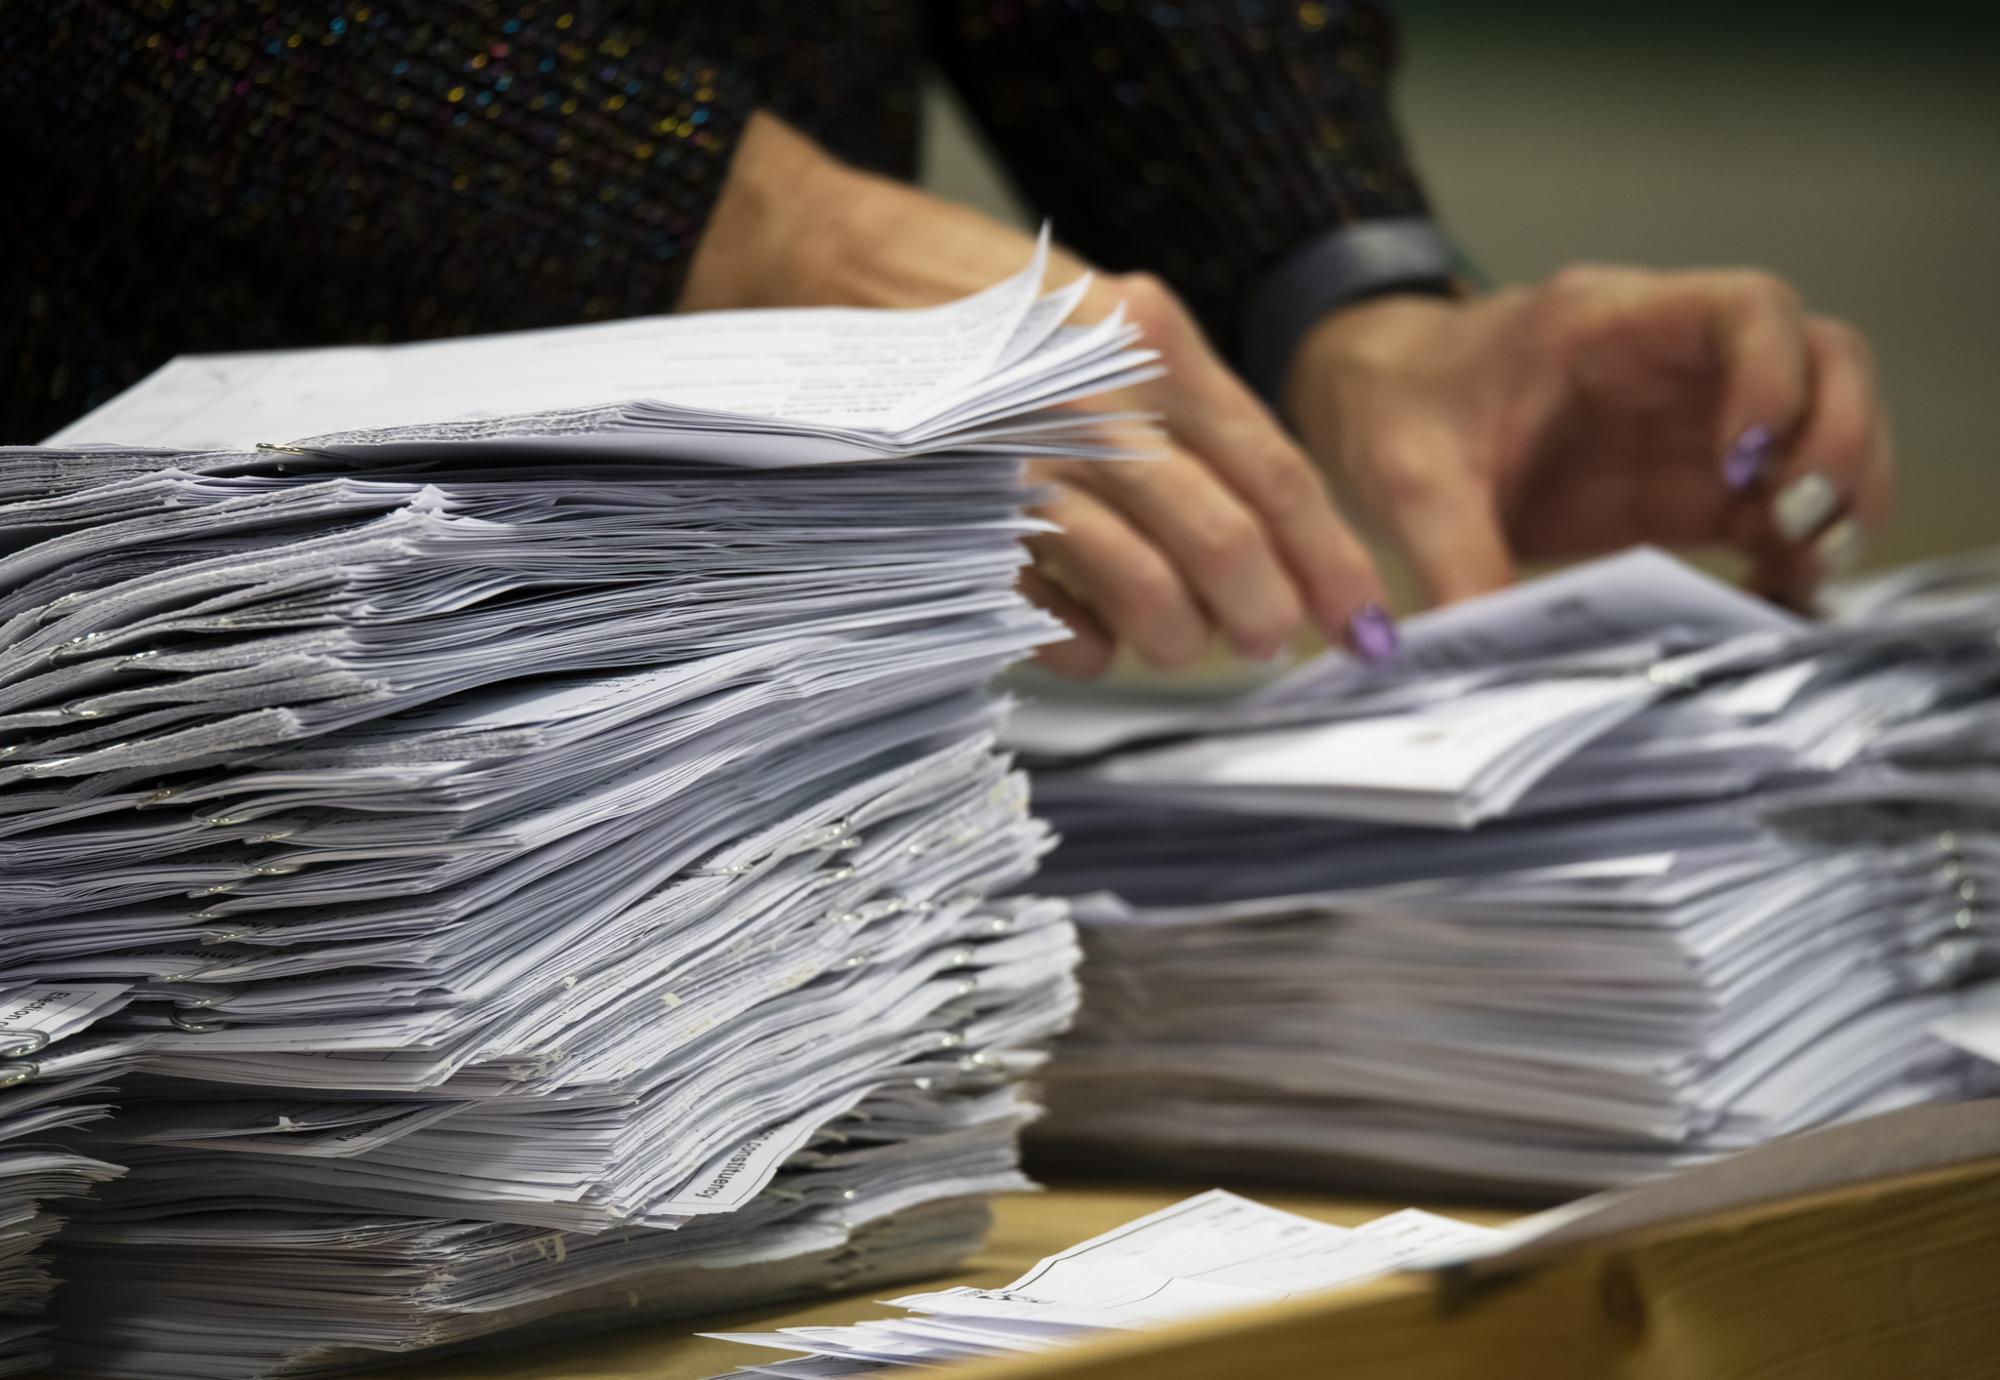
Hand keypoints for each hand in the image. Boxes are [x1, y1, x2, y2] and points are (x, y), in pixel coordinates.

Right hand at [683, 113, 1395, 676]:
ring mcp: (1020, 456)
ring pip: (1143, 583)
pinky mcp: (955, 508)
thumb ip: (1174, 409)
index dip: (1329, 557)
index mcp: (1148, 342)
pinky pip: (1052, 610)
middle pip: (1222, 536)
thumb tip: (1258, 531)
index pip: (1271, 470)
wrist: (826, 262)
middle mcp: (1094, 397)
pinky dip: (1089, 645)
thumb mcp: (1099, 320)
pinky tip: (1096, 641)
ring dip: (1178, 638)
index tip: (1363, 620)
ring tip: (1178, 645)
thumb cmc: (976, 304)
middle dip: (1261, 611)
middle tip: (1268, 641)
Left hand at [1286, 266, 1894, 607]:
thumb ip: (1450, 557)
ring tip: (1803, 569)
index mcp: (1608, 325)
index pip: (1746, 309)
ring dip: (1839, 495)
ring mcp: (1689, 423)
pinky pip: (1776, 503)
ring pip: (1821, 426)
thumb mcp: (1407, 480)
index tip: (1745, 462)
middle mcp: (1672, 362)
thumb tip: (1476, 646)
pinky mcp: (1685, 485)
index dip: (1775, 379)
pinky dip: (1798, 546)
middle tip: (1802, 527)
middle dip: (1838, 441)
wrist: (1376, 401)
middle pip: (1823, 359)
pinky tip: (1775, 595)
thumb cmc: (1396, 406)